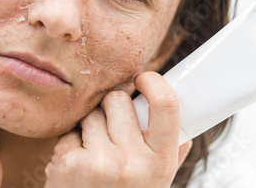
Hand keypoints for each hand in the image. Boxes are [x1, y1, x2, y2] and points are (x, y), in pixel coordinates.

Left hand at [44, 71, 191, 187]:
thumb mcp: (157, 181)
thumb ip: (171, 151)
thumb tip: (185, 118)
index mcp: (160, 163)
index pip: (166, 106)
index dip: (155, 83)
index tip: (144, 78)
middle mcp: (131, 163)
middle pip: (118, 99)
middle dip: (112, 107)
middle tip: (112, 129)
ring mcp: (98, 162)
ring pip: (91, 113)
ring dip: (90, 126)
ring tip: (94, 153)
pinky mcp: (69, 162)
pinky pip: (69, 131)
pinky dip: (71, 142)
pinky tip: (77, 164)